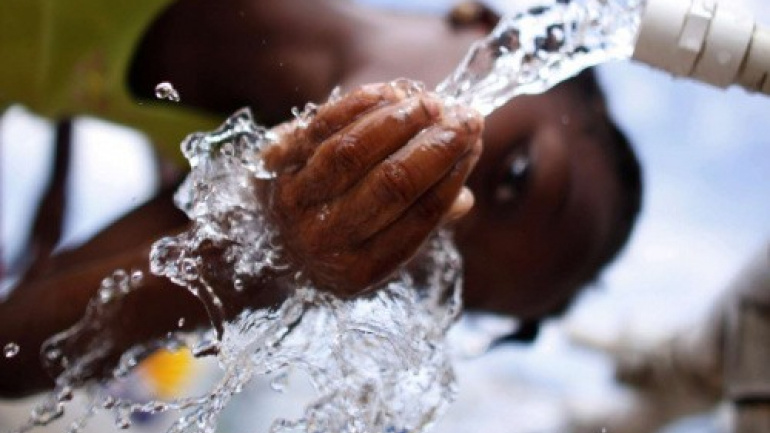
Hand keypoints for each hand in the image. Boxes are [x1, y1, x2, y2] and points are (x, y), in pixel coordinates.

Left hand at [259, 82, 482, 296]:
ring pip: (354, 151)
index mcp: (361, 270)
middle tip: (466, 118)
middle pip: (392, 183)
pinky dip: (358, 106)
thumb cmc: (334, 244)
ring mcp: (295, 202)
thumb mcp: (375, 252)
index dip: (453, 175)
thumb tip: (464, 200)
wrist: (256, 244)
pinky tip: (390, 93)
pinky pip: (320, 127)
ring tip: (432, 103)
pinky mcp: (273, 165)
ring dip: (400, 121)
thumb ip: (419, 225)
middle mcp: (325, 240)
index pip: (421, 217)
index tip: (474, 144)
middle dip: (437, 146)